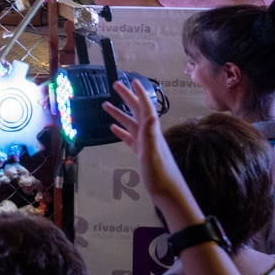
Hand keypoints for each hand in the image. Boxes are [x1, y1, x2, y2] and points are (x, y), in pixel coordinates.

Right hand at [102, 80, 192, 216]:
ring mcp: (145, 144)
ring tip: (106, 105)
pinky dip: (121, 131)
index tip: (133, 81)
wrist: (169, 193)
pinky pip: (129, 138)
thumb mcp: (153, 153)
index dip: (139, 94)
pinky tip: (113, 129)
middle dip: (127, 97)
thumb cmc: (160, 175)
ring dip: (119, 113)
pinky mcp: (142, 153)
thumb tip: (148, 114)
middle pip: (137, 111)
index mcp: (151, 132)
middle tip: (116, 85)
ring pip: (130, 124)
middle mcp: (149, 135)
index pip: (145, 108)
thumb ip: (150, 134)